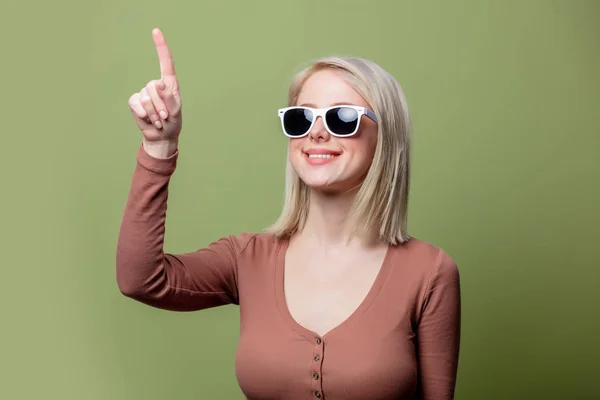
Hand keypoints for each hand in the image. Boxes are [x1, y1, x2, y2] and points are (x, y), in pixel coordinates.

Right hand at [128, 28, 181, 154]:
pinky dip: (142, 113)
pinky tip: (147, 119)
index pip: (165, 62)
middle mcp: (156, 86)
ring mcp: (144, 93)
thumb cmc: (172, 122)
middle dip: (159, 105)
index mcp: (169, 84)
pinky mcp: (135, 102)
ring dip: (153, 113)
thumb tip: (158, 83)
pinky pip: (135, 103)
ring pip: (145, 98)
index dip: (160, 46)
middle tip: (165, 117)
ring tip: (159, 120)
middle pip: (152, 87)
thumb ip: (168, 97)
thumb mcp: (175, 111)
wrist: (162, 137)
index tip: (156, 31)